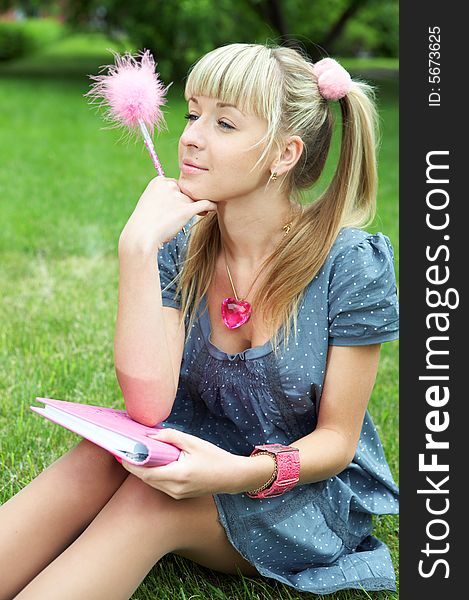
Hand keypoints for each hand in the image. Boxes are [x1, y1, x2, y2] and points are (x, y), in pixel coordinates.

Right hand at [118, 176, 216, 254]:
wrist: (141, 237)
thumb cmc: (145, 224)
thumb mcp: (150, 204)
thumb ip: (164, 198)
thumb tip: (179, 201)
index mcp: (158, 181)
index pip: (177, 185)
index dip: (181, 195)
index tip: (182, 204)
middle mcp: (169, 186)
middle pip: (187, 191)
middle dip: (190, 200)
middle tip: (192, 210)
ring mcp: (178, 197)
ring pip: (195, 199)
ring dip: (198, 207)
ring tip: (201, 214)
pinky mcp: (187, 209)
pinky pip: (206, 203)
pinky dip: (211, 206)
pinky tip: (213, 209)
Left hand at [121, 428, 243, 498]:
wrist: (232, 476)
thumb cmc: (215, 457)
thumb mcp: (193, 442)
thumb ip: (170, 437)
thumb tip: (149, 435)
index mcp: (178, 475)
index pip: (146, 472)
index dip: (131, 464)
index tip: (121, 453)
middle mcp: (175, 489)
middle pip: (146, 479)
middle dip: (135, 466)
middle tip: (125, 451)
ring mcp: (177, 495)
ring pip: (152, 483)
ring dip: (143, 471)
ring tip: (137, 455)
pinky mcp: (179, 495)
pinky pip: (160, 485)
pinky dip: (154, 474)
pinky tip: (153, 463)